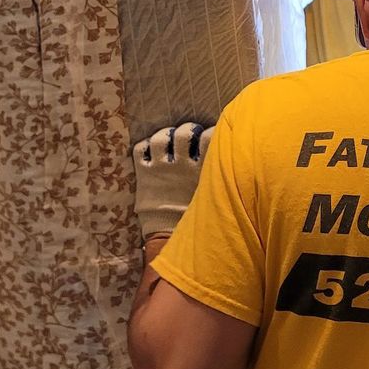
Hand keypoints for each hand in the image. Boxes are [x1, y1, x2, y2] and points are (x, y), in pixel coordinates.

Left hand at [133, 123, 213, 240]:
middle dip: (187, 129)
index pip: (209, 136)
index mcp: (202, 169)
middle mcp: (181, 165)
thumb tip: (229, 162)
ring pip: (160, 138)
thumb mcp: (213, 196)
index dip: (210, 132)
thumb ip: (218, 178)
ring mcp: (160, 168)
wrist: (168, 238)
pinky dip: (144, 146)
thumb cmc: (196, 219)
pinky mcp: (143, 174)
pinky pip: (139, 149)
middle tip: (190, 135)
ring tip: (168, 140)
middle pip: (183, 132)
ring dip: (164, 135)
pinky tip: (150, 151)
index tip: (210, 135)